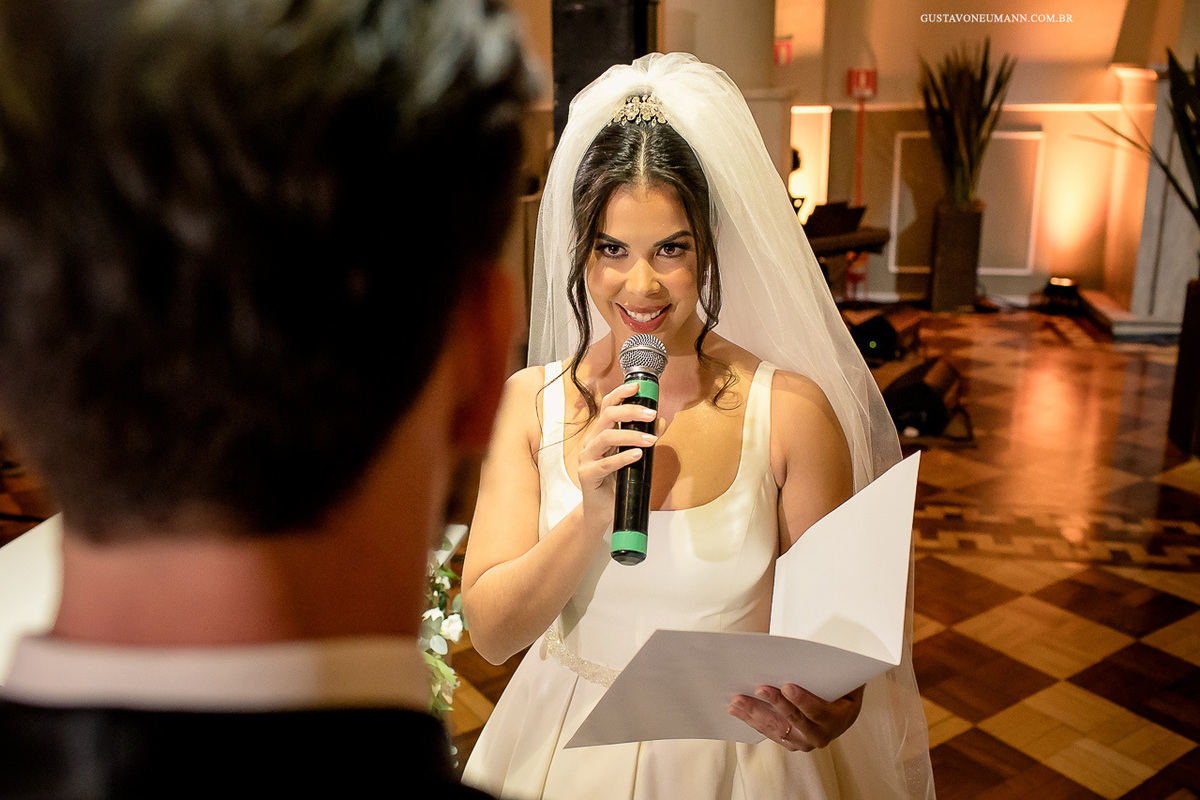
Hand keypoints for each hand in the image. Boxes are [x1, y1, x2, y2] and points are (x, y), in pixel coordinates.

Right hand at [575, 381, 657, 528]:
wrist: (603, 511)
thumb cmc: (617, 482)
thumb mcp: (634, 457)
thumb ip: (645, 438)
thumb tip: (661, 421)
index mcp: (600, 434)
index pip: (607, 406)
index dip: (620, 394)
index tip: (637, 387)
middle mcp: (592, 442)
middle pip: (607, 417)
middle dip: (630, 411)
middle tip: (651, 414)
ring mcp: (587, 458)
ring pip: (606, 438)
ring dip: (631, 436)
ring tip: (650, 440)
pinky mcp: (587, 475)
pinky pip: (605, 464)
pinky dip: (623, 458)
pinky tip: (637, 455)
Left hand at [728, 683, 863, 751]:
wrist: (842, 714)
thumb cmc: (841, 690)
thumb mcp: (844, 680)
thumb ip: (832, 672)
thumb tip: (815, 655)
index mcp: (837, 719)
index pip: (818, 712)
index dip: (802, 701)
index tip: (787, 687)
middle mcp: (820, 736)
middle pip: (793, 721)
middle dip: (773, 705)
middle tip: (758, 689)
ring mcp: (803, 742)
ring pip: (776, 729)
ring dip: (755, 714)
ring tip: (738, 701)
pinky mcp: (789, 743)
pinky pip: (769, 732)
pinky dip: (752, 720)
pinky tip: (738, 710)